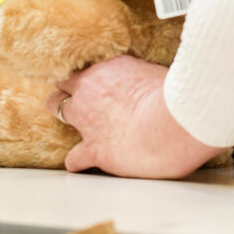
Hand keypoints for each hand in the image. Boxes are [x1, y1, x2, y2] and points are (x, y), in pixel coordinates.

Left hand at [46, 55, 221, 178]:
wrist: (173, 123)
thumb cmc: (175, 96)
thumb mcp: (154, 72)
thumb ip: (139, 76)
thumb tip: (144, 80)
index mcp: (106, 70)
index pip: (84, 69)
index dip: (87, 79)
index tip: (94, 85)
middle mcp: (89, 91)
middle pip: (63, 86)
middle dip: (68, 93)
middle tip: (80, 102)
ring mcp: (87, 121)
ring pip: (58, 110)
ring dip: (66, 117)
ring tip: (77, 126)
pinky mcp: (94, 150)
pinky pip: (74, 158)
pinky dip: (76, 161)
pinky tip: (81, 164)